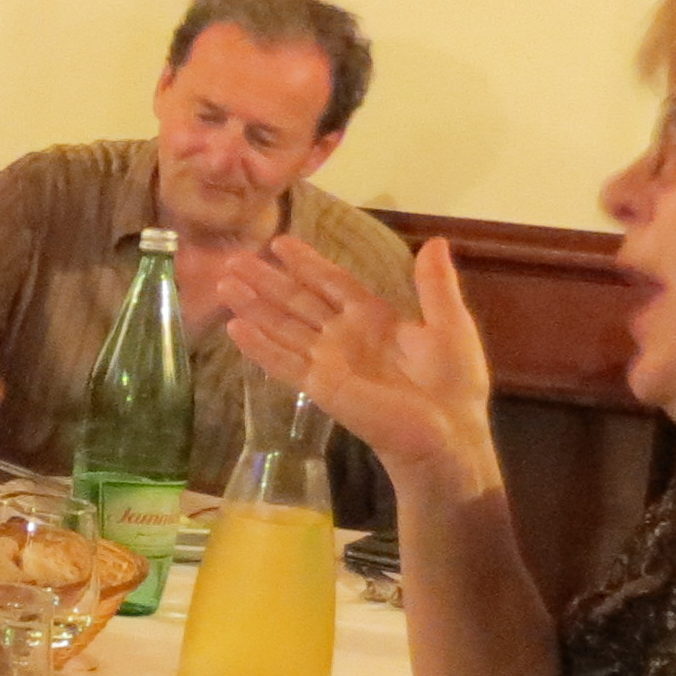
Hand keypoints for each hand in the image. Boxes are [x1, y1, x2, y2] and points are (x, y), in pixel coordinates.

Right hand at [216, 234, 493, 487]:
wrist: (445, 435)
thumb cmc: (452, 383)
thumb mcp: (450, 325)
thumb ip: (436, 285)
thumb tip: (435, 240)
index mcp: (373, 317)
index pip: (332, 282)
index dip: (307, 263)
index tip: (279, 242)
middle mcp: (343, 334)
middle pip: (297, 300)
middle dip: (266, 280)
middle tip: (233, 260)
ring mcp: (328, 360)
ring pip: (283, 327)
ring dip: (253, 307)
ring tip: (223, 286)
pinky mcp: (319, 386)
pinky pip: (283, 362)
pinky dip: (259, 347)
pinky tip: (234, 329)